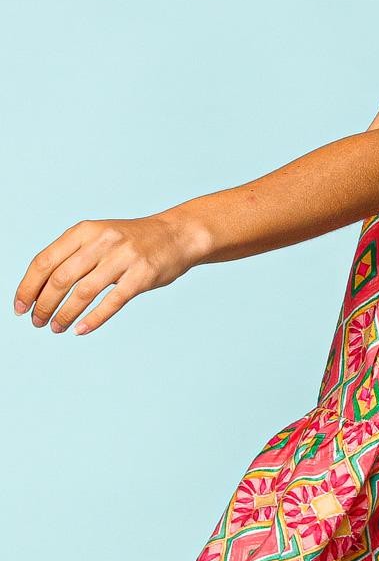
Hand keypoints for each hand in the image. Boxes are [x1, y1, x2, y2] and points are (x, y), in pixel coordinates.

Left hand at [12, 211, 205, 335]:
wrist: (176, 235)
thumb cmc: (133, 241)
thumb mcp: (99, 237)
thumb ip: (72, 255)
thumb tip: (39, 288)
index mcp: (85, 230)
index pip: (45, 261)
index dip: (28, 286)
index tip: (20, 307)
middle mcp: (102, 241)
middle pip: (61, 278)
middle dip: (44, 304)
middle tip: (37, 322)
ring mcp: (123, 258)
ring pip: (83, 292)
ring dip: (65, 314)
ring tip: (55, 328)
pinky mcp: (142, 276)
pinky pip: (112, 302)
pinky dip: (93, 319)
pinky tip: (80, 330)